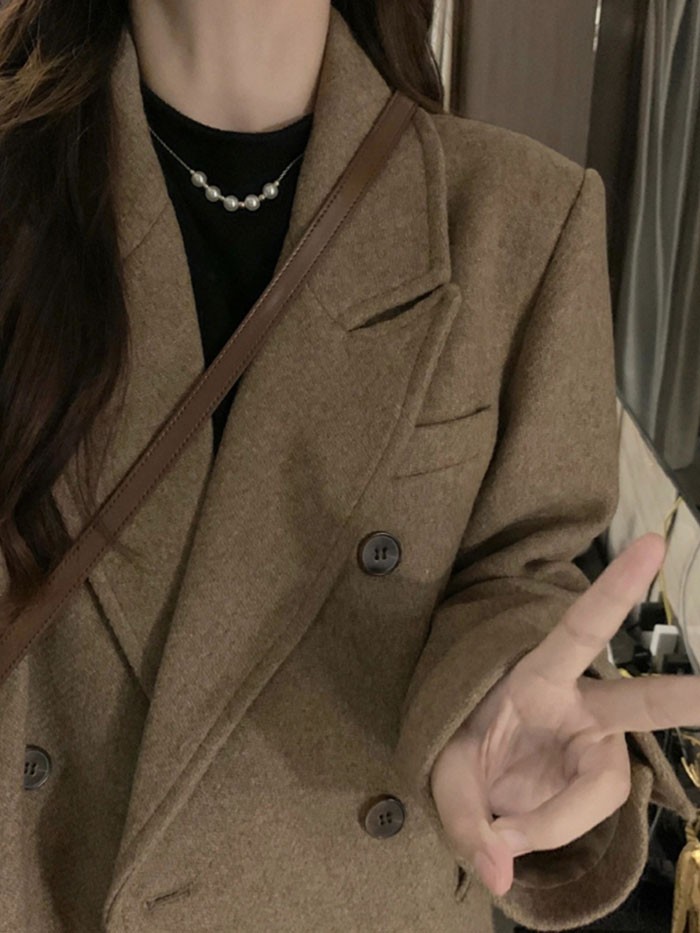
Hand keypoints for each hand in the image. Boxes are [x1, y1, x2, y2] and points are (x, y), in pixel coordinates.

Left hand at [429, 532, 699, 896]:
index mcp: (537, 674)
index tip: (654, 546)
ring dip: (550, 818)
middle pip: (639, 701)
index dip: (616, 590)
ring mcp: (594, 746)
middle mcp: (579, 706)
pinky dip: (549, 832)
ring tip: (500, 828)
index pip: (580, 629)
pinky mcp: (596, 781)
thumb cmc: (460, 750)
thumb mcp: (443, 774)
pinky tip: (517, 831)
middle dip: (683, 698)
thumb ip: (464, 818)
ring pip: (600, 787)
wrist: (472, 780)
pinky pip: (585, 816)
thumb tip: (501, 869)